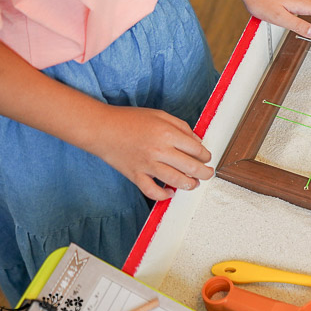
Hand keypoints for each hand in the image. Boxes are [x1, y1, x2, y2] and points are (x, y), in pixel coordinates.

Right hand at [87, 105, 213, 200]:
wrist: (102, 128)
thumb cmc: (130, 119)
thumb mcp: (160, 115)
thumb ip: (181, 127)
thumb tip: (197, 141)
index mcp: (167, 134)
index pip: (196, 149)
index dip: (206, 155)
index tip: (207, 157)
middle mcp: (159, 151)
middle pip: (191, 167)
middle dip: (205, 172)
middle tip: (208, 173)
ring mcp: (147, 165)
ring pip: (175, 181)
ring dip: (190, 185)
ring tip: (194, 183)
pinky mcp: (135, 175)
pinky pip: (152, 191)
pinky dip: (163, 195)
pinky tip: (171, 192)